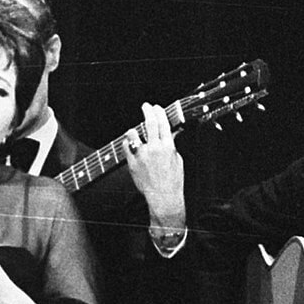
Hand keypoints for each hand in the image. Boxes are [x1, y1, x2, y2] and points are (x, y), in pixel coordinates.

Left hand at [121, 102, 185, 229]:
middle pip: (150, 123)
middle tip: (146, 106)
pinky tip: (130, 144)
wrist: (163, 197)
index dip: (159, 112)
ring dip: (134, 130)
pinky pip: (126, 146)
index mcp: (168, 147)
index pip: (163, 123)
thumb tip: (171, 133)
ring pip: (133, 133)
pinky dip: (127, 143)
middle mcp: (155, 148)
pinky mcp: (132, 162)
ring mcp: (142, 155)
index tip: (156, 107)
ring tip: (134, 130)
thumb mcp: (177, 159)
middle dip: (147, 111)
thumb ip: (172, 145)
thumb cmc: (172, 180)